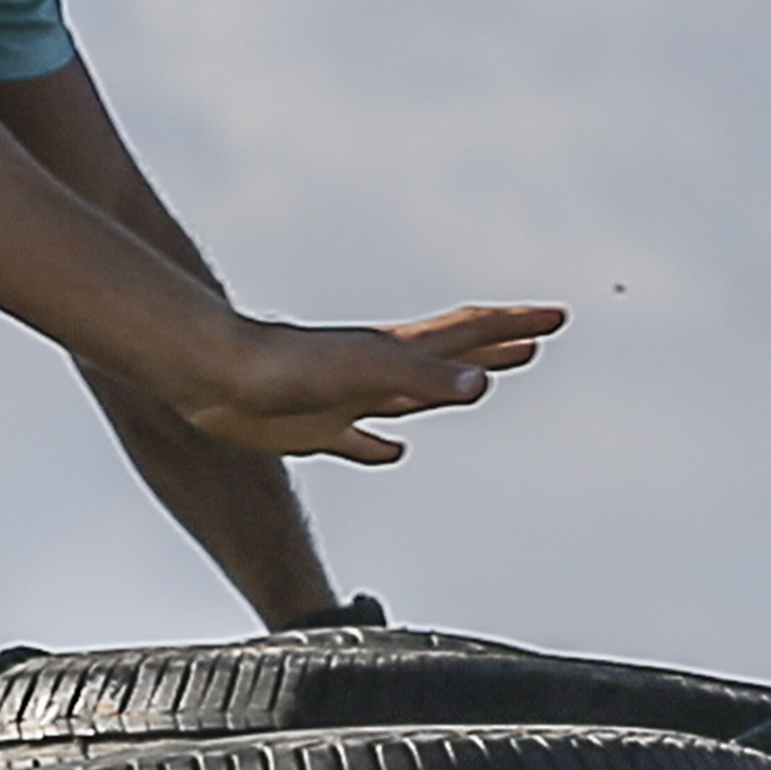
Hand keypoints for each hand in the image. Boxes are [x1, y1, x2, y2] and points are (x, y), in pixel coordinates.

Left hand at [176, 302, 566, 464]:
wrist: (213, 378)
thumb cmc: (283, 369)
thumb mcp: (365, 373)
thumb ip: (423, 379)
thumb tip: (481, 383)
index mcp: (397, 353)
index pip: (469, 334)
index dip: (515, 325)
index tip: (557, 317)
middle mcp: (377, 370)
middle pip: (451, 356)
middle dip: (497, 348)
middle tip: (536, 342)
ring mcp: (347, 395)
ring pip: (413, 392)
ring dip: (450, 387)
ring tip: (481, 387)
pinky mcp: (313, 425)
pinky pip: (360, 436)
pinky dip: (380, 444)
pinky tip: (388, 452)